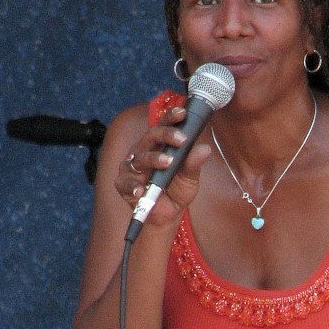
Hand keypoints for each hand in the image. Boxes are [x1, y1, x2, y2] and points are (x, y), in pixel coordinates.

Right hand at [115, 105, 209, 226]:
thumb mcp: (190, 178)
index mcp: (158, 145)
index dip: (171, 117)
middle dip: (166, 135)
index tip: (183, 113)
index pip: (163, 126)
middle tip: (182, 139)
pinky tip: (141, 190)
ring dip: (154, 159)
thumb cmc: (176, 191)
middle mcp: (143, 152)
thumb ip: (194, 164)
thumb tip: (205, 148)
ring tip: (168, 162)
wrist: (167, 216)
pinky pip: (127, 183)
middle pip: (151, 137)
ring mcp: (132, 168)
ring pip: (140, 158)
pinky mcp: (123, 185)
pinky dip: (134, 187)